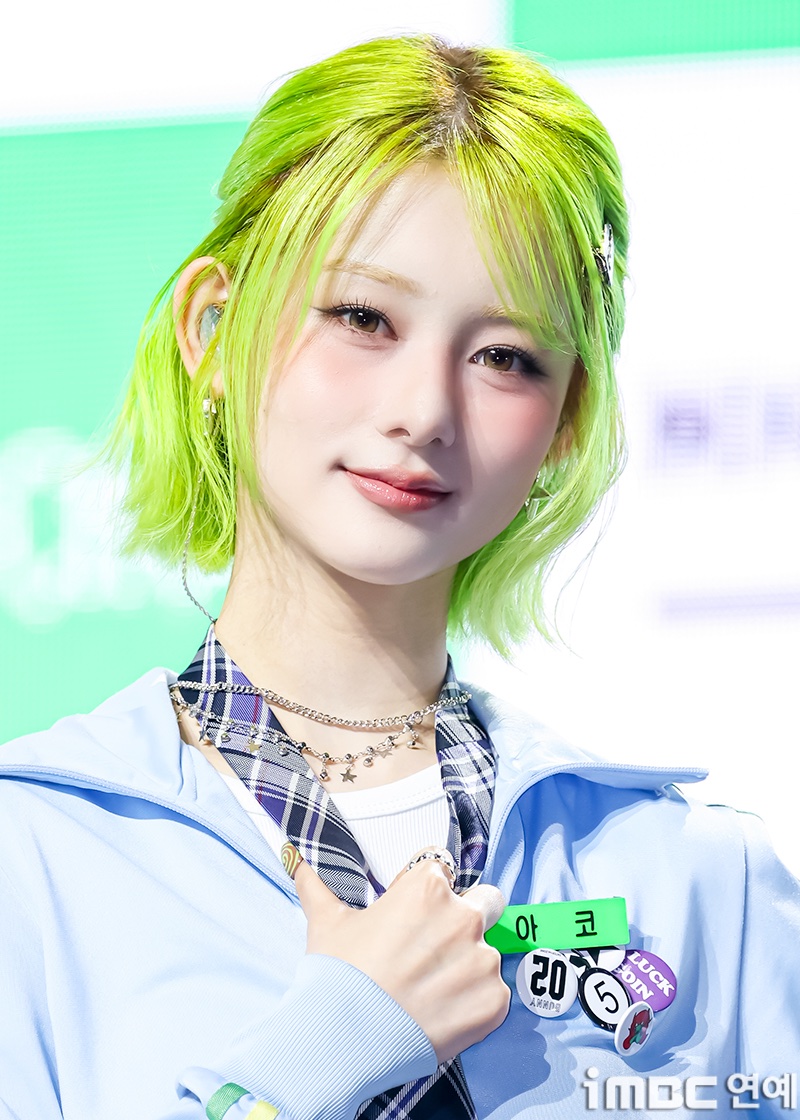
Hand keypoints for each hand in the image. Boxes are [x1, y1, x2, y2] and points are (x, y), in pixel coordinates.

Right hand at [290, 846, 509, 1062]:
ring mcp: (483, 960)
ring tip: (429, 991)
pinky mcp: (494, 1001)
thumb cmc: (336, 976)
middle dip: (469, 916)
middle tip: (435, 948)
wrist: (344, 1043)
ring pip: (487, 952)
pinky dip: (473, 1003)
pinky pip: (494, 993)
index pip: (444, 868)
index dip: (431, 889)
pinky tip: (441, 1014)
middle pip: (487, 900)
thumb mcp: (326, 922)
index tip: (417, 911)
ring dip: (467, 965)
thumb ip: (317, 885)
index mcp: (428, 887)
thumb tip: (295, 860)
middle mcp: (463, 916)